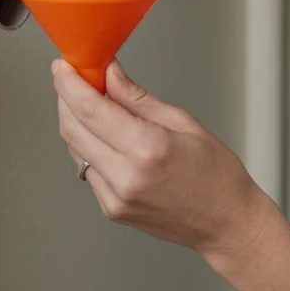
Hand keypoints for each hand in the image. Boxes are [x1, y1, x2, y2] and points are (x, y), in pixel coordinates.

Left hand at [53, 58, 275, 260]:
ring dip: (75, 122)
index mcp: (147, 148)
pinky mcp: (112, 209)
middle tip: (72, 78)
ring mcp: (115, 197)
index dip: (69, 84)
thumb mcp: (183, 122)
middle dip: (65, 98)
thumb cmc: (216, 174)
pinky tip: (104, 136)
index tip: (63, 67)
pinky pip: (87, 170)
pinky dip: (88, 147)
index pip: (91, 110)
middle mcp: (126, 175)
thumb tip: (110, 75)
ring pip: (75, 149)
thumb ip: (138, 99)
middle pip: (73, 129)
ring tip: (91, 104)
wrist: (226, 222)